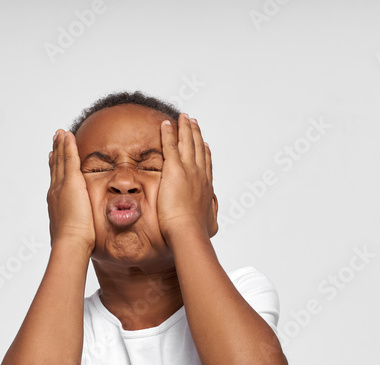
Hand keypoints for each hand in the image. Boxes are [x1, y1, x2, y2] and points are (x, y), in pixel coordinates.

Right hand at [47, 129, 95, 253]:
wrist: (70, 243)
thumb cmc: (74, 244)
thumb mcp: (74, 231)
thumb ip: (77, 226)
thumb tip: (81, 231)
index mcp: (56, 202)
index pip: (56, 180)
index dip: (55, 167)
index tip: (53, 156)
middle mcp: (55, 191)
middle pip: (55, 166)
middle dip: (56, 152)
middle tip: (55, 138)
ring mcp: (62, 186)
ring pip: (61, 160)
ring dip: (61, 145)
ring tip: (60, 133)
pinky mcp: (72, 183)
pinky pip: (70, 159)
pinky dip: (68, 146)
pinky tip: (68, 135)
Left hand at [157, 114, 217, 244]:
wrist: (188, 230)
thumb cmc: (197, 231)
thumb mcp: (210, 224)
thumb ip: (211, 219)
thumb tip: (214, 223)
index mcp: (206, 186)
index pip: (206, 164)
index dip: (205, 152)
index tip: (204, 143)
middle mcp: (200, 174)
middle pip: (198, 147)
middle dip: (195, 133)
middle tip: (193, 121)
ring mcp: (188, 170)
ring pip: (187, 142)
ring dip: (185, 127)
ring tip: (183, 117)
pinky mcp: (174, 169)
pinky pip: (170, 145)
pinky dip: (169, 133)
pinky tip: (166, 123)